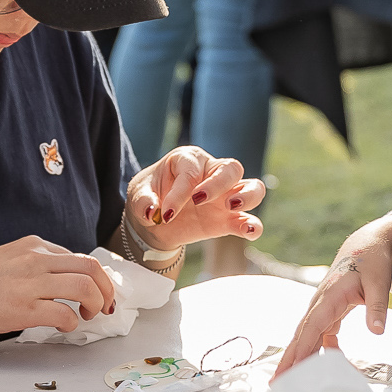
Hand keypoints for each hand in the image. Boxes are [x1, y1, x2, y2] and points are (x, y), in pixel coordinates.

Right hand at [0, 236, 116, 334]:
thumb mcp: (9, 258)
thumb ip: (36, 263)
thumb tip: (63, 278)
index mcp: (33, 245)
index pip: (77, 257)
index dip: (95, 277)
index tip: (99, 290)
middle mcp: (35, 259)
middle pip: (90, 267)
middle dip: (106, 288)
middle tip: (105, 304)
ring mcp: (31, 283)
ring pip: (84, 287)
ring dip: (95, 304)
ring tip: (89, 315)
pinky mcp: (25, 308)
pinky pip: (65, 313)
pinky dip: (72, 322)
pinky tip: (64, 325)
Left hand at [129, 146, 264, 254]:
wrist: (156, 222)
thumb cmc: (150, 197)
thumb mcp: (138, 195)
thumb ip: (143, 201)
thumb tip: (152, 212)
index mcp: (189, 159)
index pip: (191, 172)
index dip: (179, 194)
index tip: (166, 214)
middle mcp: (212, 173)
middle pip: (231, 169)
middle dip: (217, 184)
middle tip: (199, 201)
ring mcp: (225, 196)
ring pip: (253, 187)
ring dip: (247, 196)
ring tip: (231, 207)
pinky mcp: (229, 219)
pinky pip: (250, 220)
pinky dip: (253, 226)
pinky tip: (249, 231)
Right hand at [276, 213, 391, 377]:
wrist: (366, 247)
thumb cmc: (372, 262)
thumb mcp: (380, 282)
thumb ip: (377, 307)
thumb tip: (377, 331)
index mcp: (330, 296)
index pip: (312, 326)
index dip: (302, 348)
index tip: (294, 367)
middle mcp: (320, 304)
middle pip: (300, 335)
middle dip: (288, 359)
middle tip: (276, 383)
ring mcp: (322, 309)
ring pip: (306, 337)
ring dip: (298, 358)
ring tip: (290, 382)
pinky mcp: (328, 313)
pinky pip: (319, 336)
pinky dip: (320, 351)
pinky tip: (330, 363)